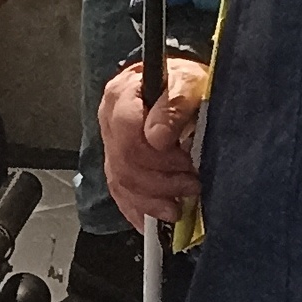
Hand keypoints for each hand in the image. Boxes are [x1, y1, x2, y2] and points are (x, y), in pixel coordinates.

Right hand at [98, 61, 204, 230]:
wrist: (179, 87)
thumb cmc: (184, 83)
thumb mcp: (188, 82)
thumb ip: (174, 103)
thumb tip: (157, 136)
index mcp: (121, 95)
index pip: (126, 130)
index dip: (157, 153)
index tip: (186, 160)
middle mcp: (109, 121)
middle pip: (123, 163)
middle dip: (160, 180)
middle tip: (192, 183)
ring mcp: (111, 146)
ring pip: (120, 184)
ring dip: (153, 200)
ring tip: (180, 205)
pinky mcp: (117, 166)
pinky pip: (120, 196)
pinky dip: (140, 211)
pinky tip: (158, 220)